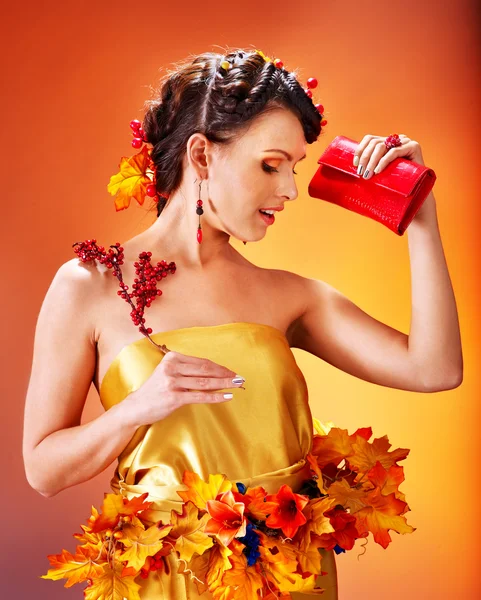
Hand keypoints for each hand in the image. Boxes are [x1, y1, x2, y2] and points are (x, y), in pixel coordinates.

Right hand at [124, 350, 244, 426]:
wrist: (136, 407)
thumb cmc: (155, 390)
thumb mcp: (168, 373)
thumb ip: (186, 369)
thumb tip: (214, 372)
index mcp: (171, 358)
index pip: (201, 361)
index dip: (219, 367)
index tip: (231, 371)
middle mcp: (171, 367)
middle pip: (205, 369)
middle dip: (225, 373)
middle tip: (239, 377)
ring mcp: (172, 382)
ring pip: (204, 382)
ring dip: (224, 383)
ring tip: (237, 384)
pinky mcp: (173, 397)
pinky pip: (200, 396)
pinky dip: (216, 396)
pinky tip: (227, 396)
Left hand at [353, 134, 434, 223]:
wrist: (416, 194)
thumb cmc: (396, 185)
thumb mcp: (380, 173)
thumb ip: (370, 166)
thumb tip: (349, 170)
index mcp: (388, 142)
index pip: (370, 139)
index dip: (360, 149)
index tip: (355, 164)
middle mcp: (397, 139)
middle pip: (374, 142)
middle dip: (365, 158)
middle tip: (361, 173)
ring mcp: (406, 141)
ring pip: (382, 146)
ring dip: (372, 161)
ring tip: (368, 174)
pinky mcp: (414, 147)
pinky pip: (394, 152)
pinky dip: (383, 161)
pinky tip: (378, 171)